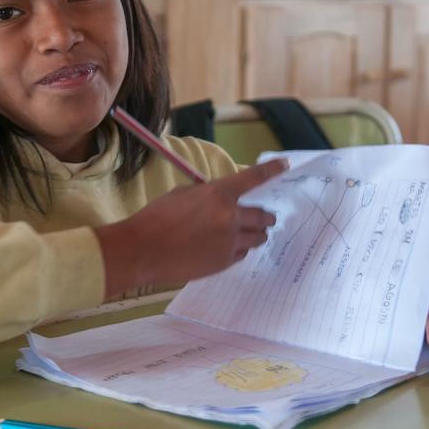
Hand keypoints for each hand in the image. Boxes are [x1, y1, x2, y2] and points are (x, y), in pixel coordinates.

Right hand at [96, 158, 287, 296]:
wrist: (143, 250)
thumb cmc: (157, 217)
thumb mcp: (182, 194)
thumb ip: (207, 195)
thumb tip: (221, 200)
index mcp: (219, 195)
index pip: (252, 179)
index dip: (271, 170)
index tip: (284, 165)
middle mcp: (230, 218)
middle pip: (262, 216)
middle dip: (265, 216)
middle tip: (264, 217)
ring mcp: (229, 243)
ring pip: (257, 238)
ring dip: (255, 234)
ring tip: (244, 234)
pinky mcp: (224, 262)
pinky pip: (241, 254)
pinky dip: (238, 249)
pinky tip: (224, 247)